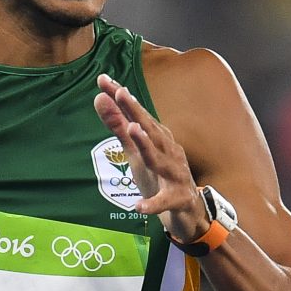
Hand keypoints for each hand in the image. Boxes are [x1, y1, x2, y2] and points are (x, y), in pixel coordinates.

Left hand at [93, 75, 206, 244]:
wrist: (190, 212)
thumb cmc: (160, 177)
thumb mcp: (136, 151)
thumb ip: (118, 127)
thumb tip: (100, 98)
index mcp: (157, 138)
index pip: (137, 114)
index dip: (121, 97)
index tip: (102, 79)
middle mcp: (168, 151)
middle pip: (150, 130)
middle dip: (135, 111)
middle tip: (119, 93)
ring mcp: (175, 175)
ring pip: (160, 160)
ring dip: (146, 146)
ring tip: (132, 131)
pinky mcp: (178, 200)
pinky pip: (164, 202)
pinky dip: (152, 204)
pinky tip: (139, 206)